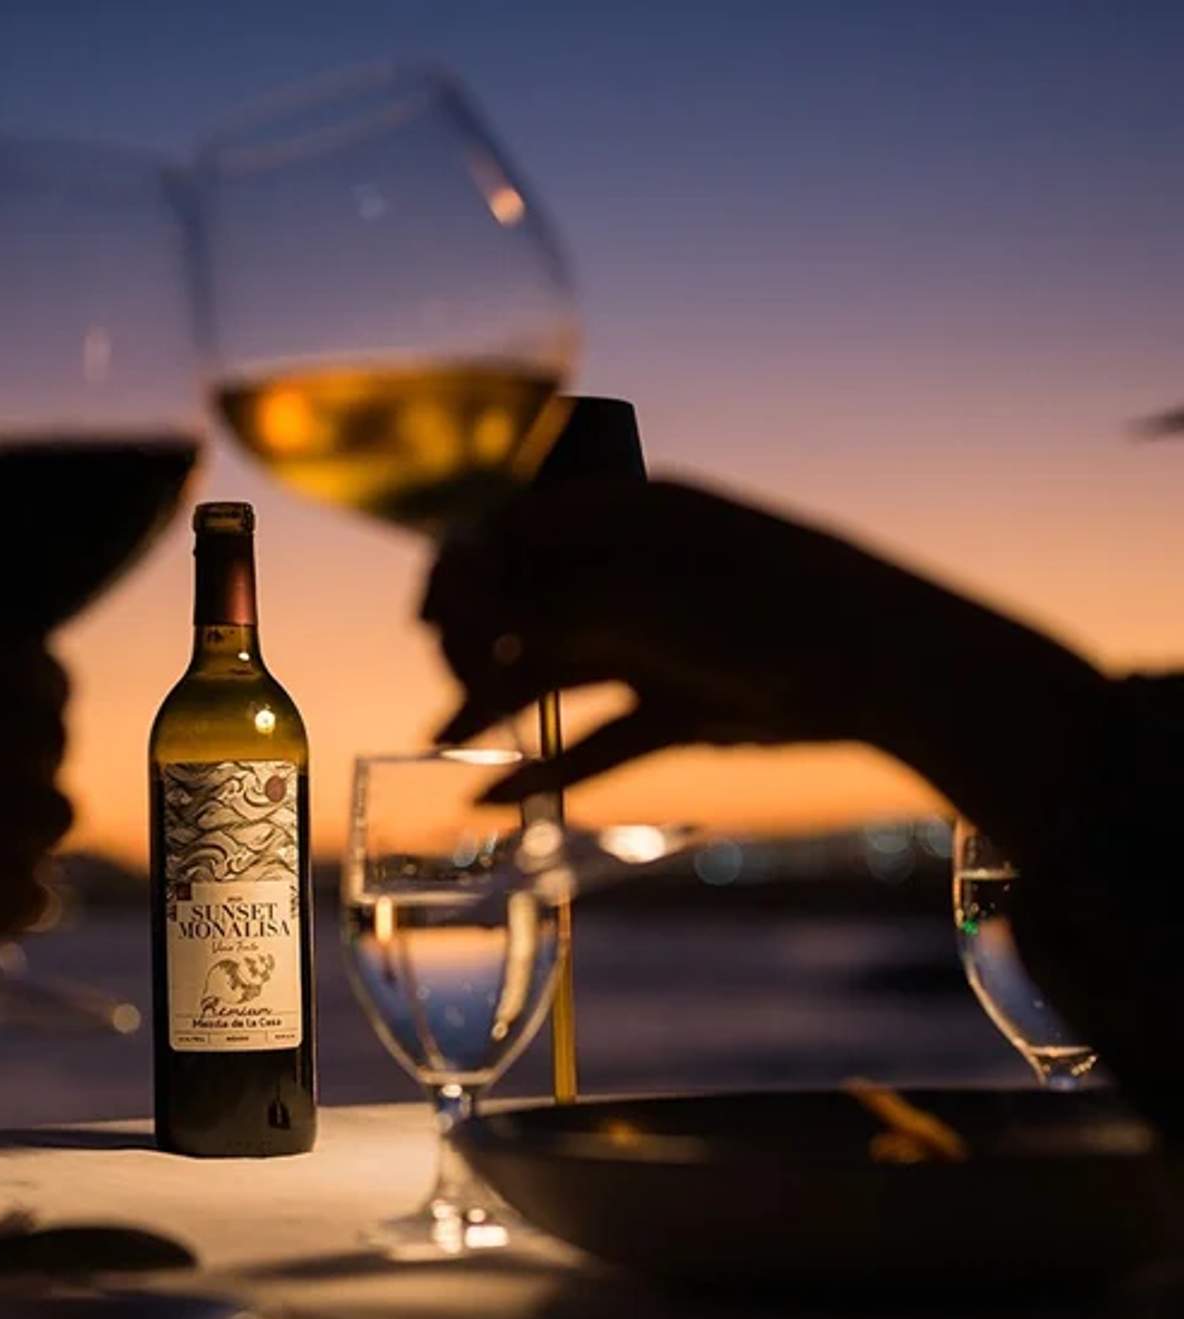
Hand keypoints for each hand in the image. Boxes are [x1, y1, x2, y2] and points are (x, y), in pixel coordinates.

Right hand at [421, 478, 1106, 859]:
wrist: (891, 671)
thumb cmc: (770, 607)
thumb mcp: (642, 600)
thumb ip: (546, 603)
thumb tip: (461, 600)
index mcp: (625, 517)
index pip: (513, 531)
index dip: (462, 572)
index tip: (431, 622)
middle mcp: (632, 574)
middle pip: (524, 606)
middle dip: (473, 643)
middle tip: (448, 689)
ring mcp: (656, 643)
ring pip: (554, 673)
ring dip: (495, 704)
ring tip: (442, 744)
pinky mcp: (681, 707)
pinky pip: (598, 738)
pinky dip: (551, 766)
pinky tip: (499, 798)